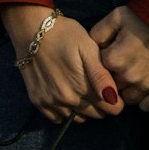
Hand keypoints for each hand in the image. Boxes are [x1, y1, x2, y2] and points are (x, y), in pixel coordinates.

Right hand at [0, 4, 124, 124]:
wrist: (31, 30)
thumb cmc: (65, 34)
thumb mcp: (87, 47)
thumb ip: (100, 74)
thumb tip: (112, 98)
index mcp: (82, 86)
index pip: (110, 108)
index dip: (117, 101)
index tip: (116, 90)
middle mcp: (66, 100)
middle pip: (95, 115)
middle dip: (102, 104)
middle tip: (100, 86)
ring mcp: (51, 103)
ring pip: (77, 118)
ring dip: (84, 109)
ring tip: (83, 89)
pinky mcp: (38, 102)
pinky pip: (57, 118)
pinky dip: (66, 112)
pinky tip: (67, 95)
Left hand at [90, 6, 148, 111]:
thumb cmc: (148, 18)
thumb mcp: (119, 15)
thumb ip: (100, 31)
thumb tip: (94, 46)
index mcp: (114, 58)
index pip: (98, 69)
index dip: (106, 61)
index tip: (115, 52)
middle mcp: (127, 77)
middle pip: (112, 85)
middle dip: (116, 76)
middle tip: (127, 61)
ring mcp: (145, 87)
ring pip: (127, 98)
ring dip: (129, 89)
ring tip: (138, 72)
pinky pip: (145, 106)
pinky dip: (144, 98)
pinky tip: (148, 83)